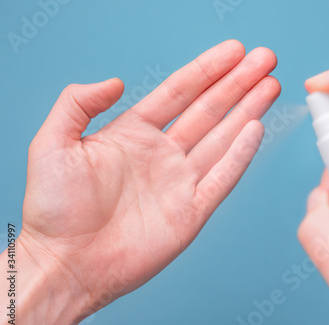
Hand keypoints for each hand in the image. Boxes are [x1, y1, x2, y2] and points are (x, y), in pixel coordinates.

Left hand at [6, 40, 279, 324]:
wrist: (66, 264)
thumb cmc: (54, 210)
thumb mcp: (52, 144)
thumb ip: (78, 103)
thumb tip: (116, 81)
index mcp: (133, 134)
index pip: (179, 92)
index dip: (208, 69)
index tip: (234, 50)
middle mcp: (162, 155)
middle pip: (209, 109)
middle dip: (238, 83)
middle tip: (265, 60)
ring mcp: (180, 182)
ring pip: (222, 138)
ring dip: (248, 111)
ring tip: (270, 86)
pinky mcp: (192, 212)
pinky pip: (222, 178)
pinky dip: (240, 155)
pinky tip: (255, 129)